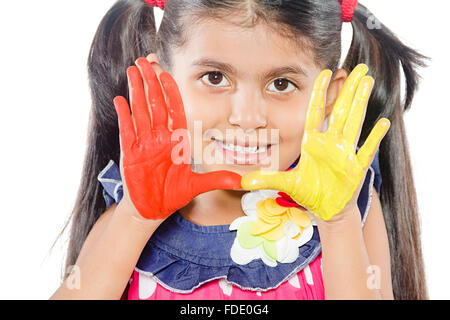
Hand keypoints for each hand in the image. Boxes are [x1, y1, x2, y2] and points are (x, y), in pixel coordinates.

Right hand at [113, 58, 241, 219]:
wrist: (152, 209)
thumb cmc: (173, 195)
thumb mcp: (197, 185)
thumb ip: (218, 179)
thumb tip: (242, 180)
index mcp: (175, 140)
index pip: (174, 110)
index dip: (171, 92)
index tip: (168, 74)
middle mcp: (159, 138)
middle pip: (155, 104)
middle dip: (151, 82)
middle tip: (146, 60)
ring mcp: (143, 143)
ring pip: (140, 111)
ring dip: (136, 91)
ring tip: (133, 70)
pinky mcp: (129, 152)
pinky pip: (127, 129)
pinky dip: (124, 115)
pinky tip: (120, 99)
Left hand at [241, 64, 389, 220]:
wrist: (326, 209)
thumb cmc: (308, 192)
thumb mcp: (285, 183)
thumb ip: (266, 179)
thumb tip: (243, 180)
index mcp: (313, 142)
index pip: (316, 112)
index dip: (320, 93)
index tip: (324, 72)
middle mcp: (330, 143)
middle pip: (341, 110)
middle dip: (348, 89)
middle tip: (358, 67)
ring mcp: (345, 153)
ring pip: (354, 122)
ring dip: (360, 102)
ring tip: (367, 81)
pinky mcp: (356, 168)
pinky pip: (366, 149)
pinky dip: (374, 137)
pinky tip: (383, 122)